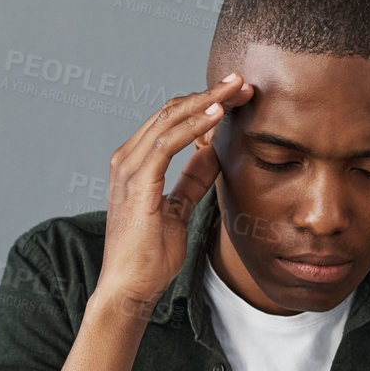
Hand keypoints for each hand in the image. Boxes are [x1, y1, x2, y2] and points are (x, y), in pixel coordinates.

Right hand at [96, 73, 253, 306]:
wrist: (130, 288)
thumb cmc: (150, 255)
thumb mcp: (179, 207)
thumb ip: (192, 178)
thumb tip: (214, 152)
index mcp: (135, 163)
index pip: (170, 120)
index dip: (204, 104)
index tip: (237, 96)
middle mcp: (128, 159)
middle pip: (171, 111)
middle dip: (210, 95)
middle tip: (242, 82)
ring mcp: (129, 168)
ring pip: (170, 119)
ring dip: (207, 102)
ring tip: (237, 90)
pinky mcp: (137, 182)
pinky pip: (168, 142)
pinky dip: (194, 125)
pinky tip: (218, 115)